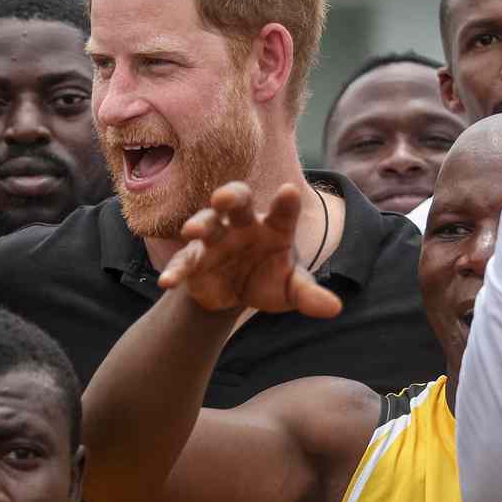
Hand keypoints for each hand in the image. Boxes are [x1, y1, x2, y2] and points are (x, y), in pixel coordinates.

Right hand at [158, 181, 342, 319]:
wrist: (237, 292)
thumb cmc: (270, 279)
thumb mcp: (291, 289)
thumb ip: (309, 295)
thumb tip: (335, 308)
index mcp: (274, 226)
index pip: (282, 211)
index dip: (285, 202)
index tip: (288, 192)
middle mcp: (242, 225)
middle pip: (236, 202)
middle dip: (230, 196)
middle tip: (224, 197)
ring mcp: (216, 239)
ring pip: (206, 224)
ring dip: (199, 224)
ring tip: (191, 231)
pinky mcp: (194, 261)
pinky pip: (184, 262)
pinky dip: (175, 270)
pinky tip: (167, 282)